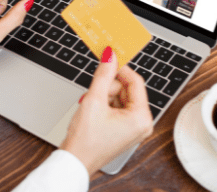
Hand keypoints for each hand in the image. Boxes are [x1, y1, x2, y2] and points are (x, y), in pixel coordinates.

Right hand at [59, 47, 153, 174]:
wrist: (74, 162)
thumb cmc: (85, 140)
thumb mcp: (94, 100)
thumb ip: (104, 75)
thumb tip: (110, 56)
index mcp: (141, 118)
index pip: (136, 82)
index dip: (120, 68)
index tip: (109, 58)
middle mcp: (142, 123)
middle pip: (127, 89)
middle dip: (108, 87)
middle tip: (93, 91)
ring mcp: (134, 128)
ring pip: (121, 97)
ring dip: (104, 96)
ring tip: (91, 105)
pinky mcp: (125, 130)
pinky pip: (118, 107)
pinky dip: (104, 104)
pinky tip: (93, 111)